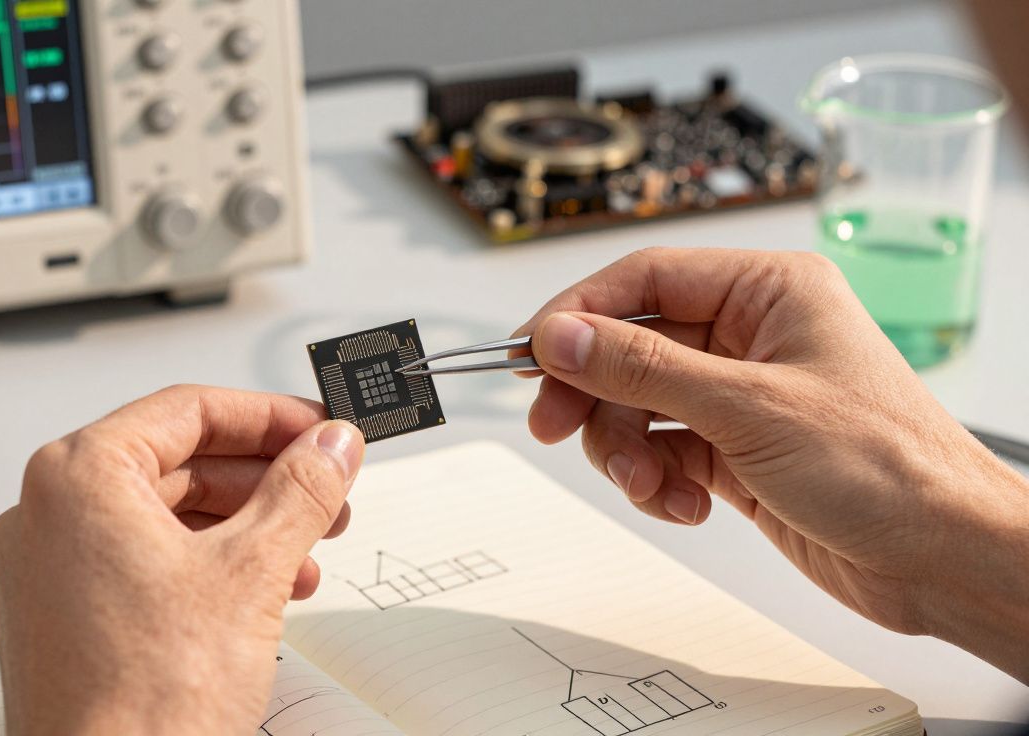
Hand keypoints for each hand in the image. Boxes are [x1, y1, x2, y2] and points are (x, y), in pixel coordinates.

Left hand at [0, 386, 363, 734]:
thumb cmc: (146, 703)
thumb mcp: (251, 572)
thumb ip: (299, 490)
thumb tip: (329, 446)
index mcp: (76, 479)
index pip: (186, 409)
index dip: (266, 416)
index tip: (316, 428)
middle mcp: (48, 518)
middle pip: (177, 462)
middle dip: (264, 478)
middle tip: (324, 486)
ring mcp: (50, 574)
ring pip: (164, 517)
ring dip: (245, 525)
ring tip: (307, 547)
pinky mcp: (66, 622)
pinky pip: (143, 565)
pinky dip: (207, 566)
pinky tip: (265, 590)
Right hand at [516, 247, 1028, 680]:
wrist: (942, 558)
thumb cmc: (888, 468)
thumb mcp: (748, 409)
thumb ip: (642, 369)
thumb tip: (562, 337)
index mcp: (768, 291)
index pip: (644, 279)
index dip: (579, 313)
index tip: (531, 352)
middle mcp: (750, 335)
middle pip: (630, 345)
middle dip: (593, 393)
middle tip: (555, 426)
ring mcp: (740, 394)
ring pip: (637, 404)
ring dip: (627, 450)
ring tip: (651, 485)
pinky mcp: (735, 448)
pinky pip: (662, 449)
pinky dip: (657, 480)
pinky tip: (684, 504)